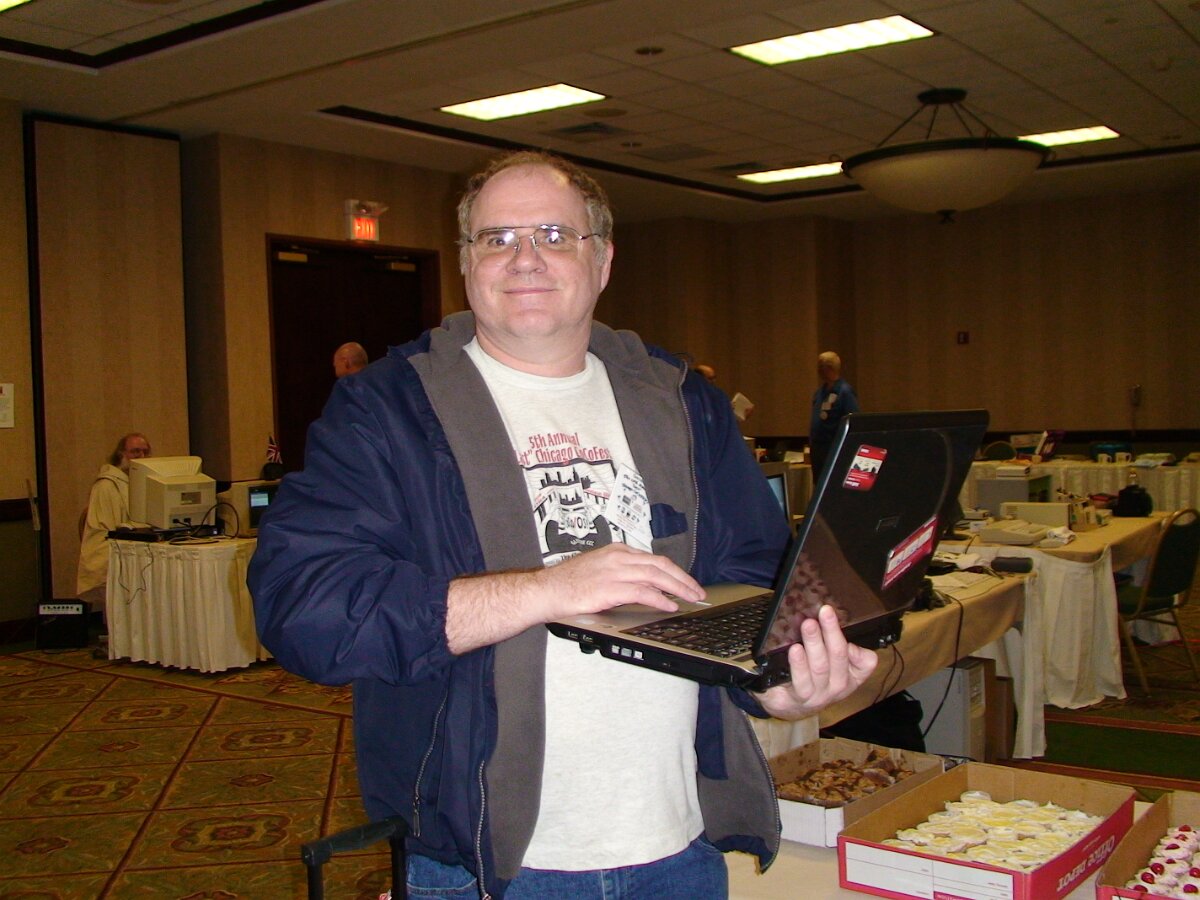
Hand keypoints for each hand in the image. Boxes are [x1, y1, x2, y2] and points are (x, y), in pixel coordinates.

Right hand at [533, 543, 704, 618]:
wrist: (546, 590)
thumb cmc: (567, 584)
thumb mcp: (598, 570)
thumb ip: (620, 574)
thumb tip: (643, 587)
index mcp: (616, 551)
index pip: (653, 559)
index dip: (673, 571)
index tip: (685, 581)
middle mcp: (618, 558)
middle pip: (660, 565)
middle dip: (682, 578)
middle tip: (697, 590)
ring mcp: (614, 572)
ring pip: (656, 576)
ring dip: (678, 588)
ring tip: (690, 598)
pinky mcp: (610, 588)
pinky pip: (643, 592)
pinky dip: (660, 598)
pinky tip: (670, 605)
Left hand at [753, 604, 877, 719]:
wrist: (789, 705)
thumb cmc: (811, 678)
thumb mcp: (829, 661)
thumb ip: (831, 641)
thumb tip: (824, 615)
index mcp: (850, 675)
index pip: (866, 663)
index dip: (859, 648)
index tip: (847, 627)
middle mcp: (837, 686)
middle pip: (839, 657)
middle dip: (832, 632)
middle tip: (825, 612)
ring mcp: (818, 694)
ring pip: (820, 667)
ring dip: (814, 643)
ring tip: (809, 625)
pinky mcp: (798, 698)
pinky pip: (801, 681)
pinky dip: (799, 664)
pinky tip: (795, 650)